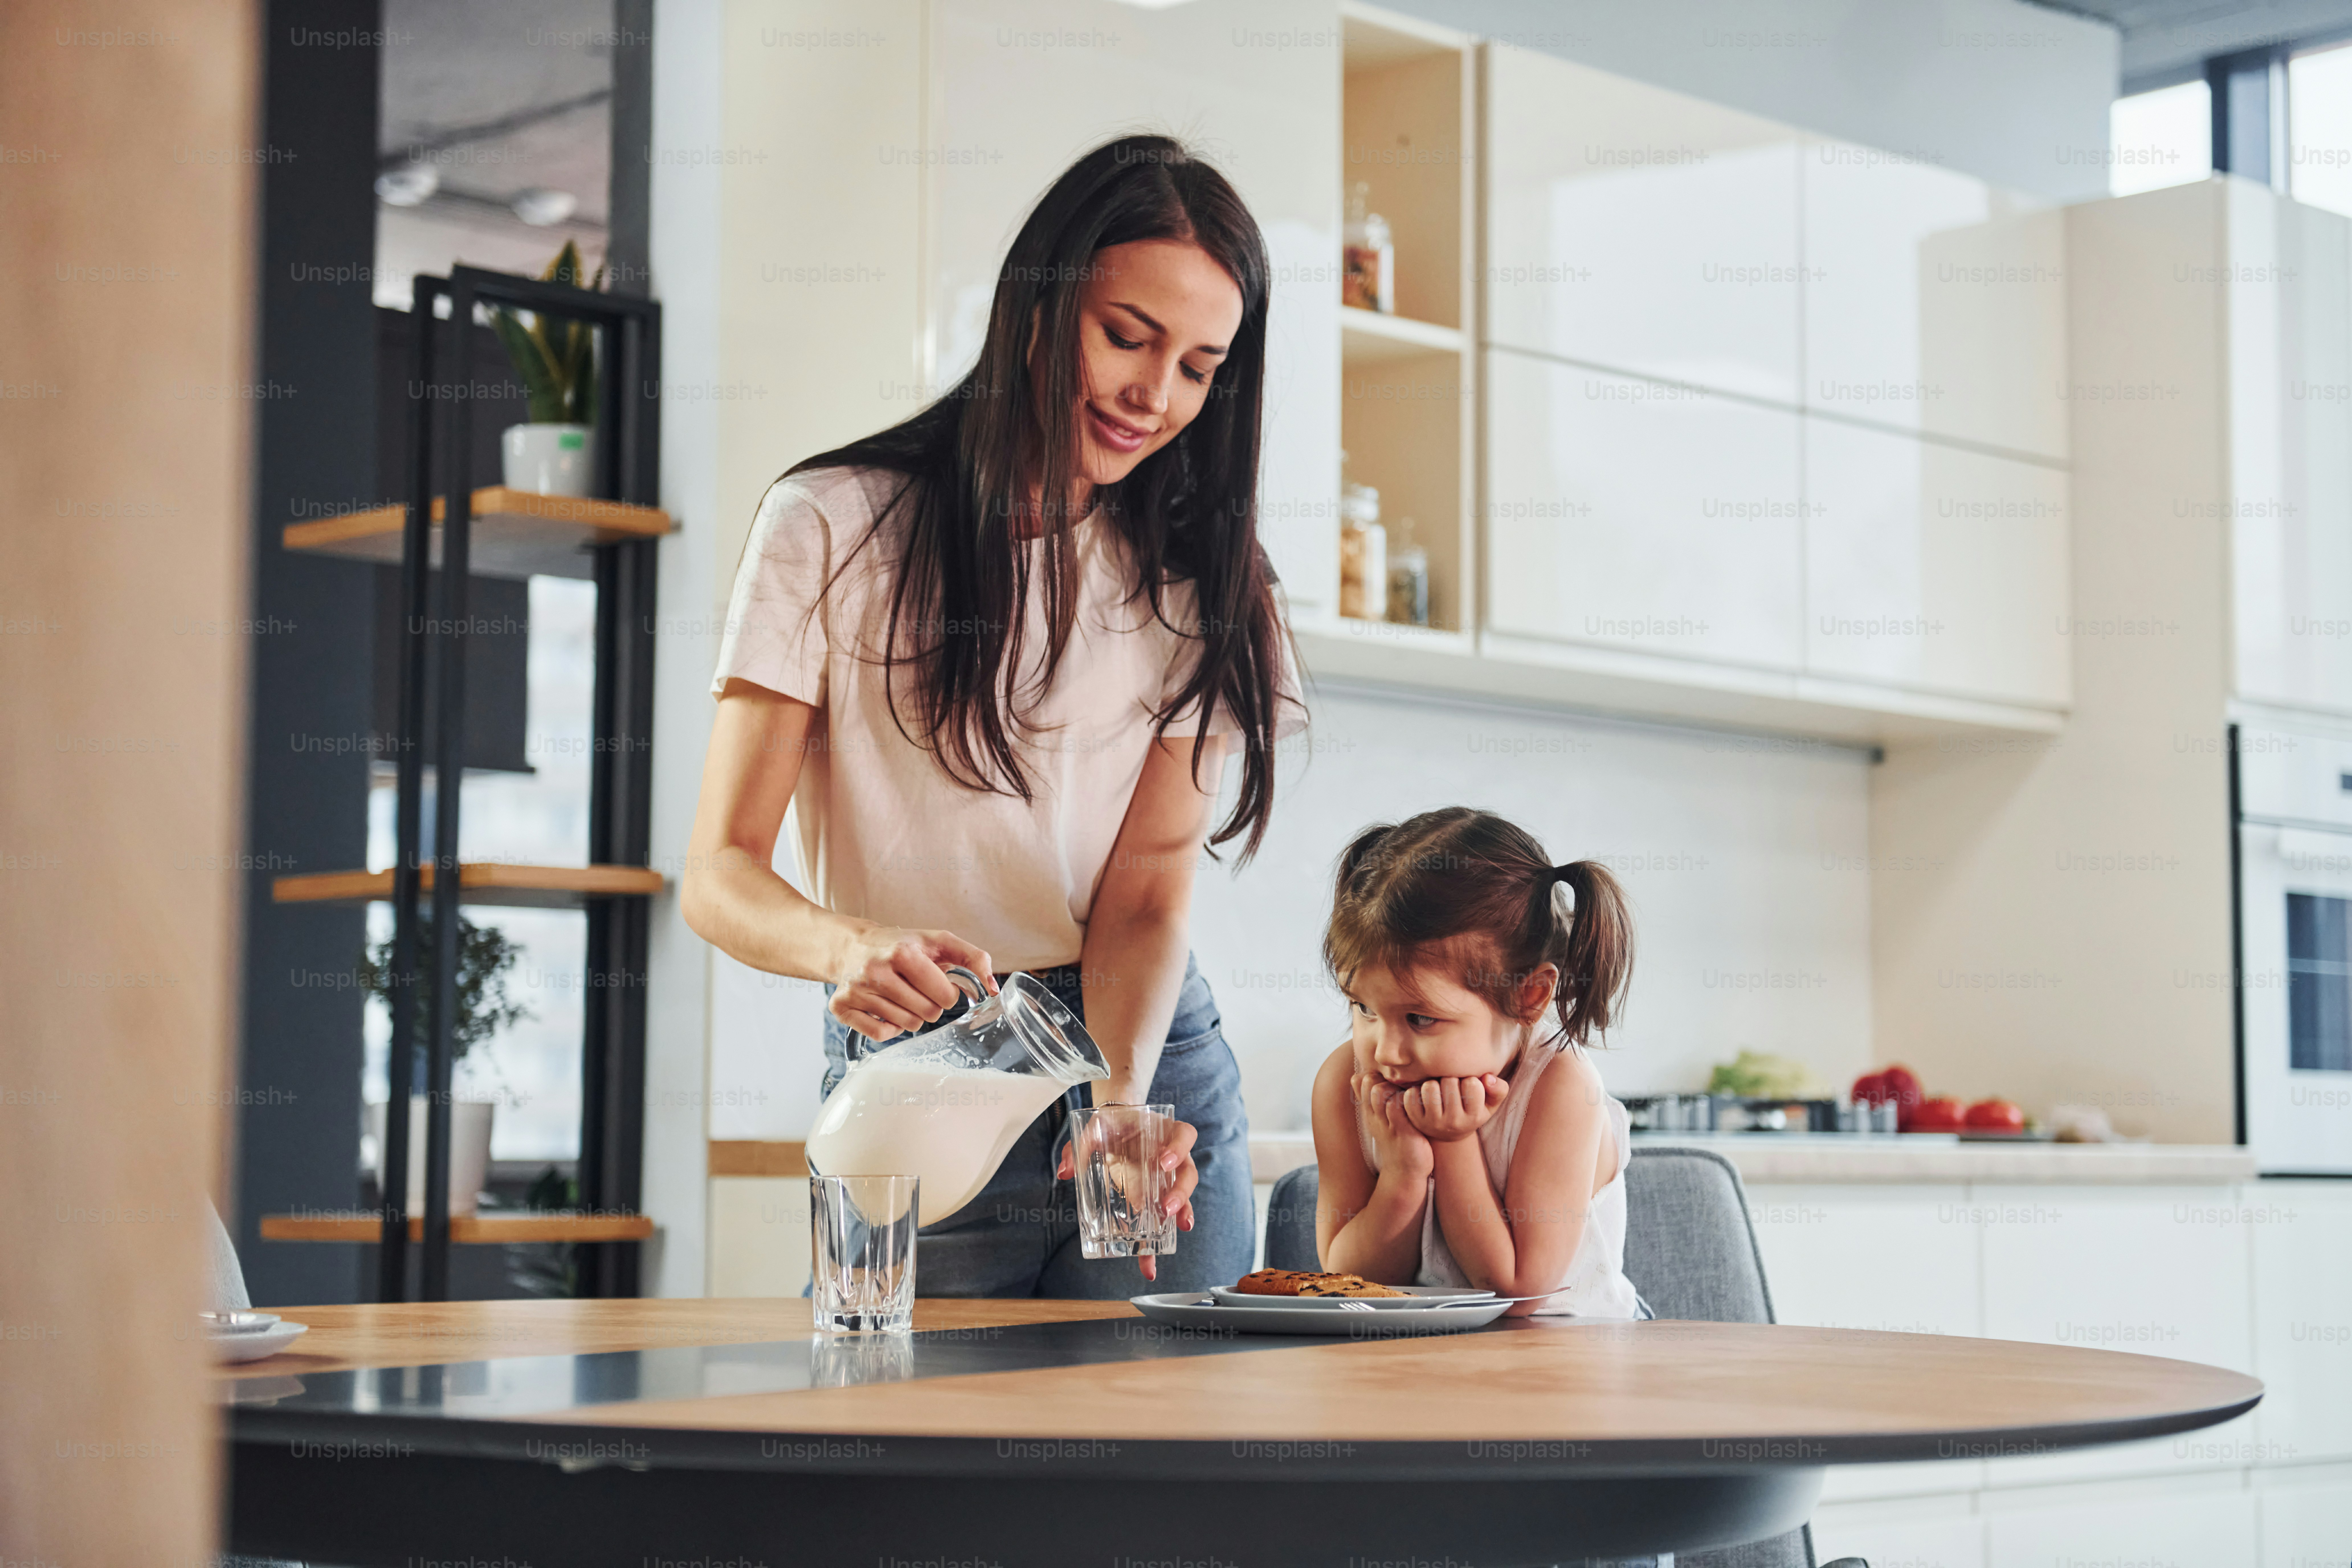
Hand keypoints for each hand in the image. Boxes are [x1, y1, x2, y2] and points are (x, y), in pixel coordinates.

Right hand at [827, 926, 994, 1041]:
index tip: (937, 983)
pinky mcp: (841, 1007)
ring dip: (912, 1016)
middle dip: (930, 1005)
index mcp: (903, 952)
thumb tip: (994, 988)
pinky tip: (886, 1008)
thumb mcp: (939, 941)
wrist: (853, 946)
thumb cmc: (902, 945)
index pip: (945, 995)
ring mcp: (856, 990)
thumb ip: (973, 958)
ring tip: (901, 996)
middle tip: (918, 990)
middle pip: (927, 1013)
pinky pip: (881, 1035)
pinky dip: (890, 1028)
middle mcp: (876, 971)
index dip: (947, 993)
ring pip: (906, 1026)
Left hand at [1055, 1115, 1198, 1283]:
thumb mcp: (1094, 1129)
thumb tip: (1064, 1172)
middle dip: (1181, 1193)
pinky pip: (1165, 1218)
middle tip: (1166, 1208)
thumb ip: (1078, 1147)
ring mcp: (1169, 1177)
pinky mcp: (1160, 1196)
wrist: (1118, 1126)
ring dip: (1181, 1214)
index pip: (1184, 1135)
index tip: (1164, 1162)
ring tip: (1178, 1230)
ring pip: (1184, 1196)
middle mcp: (1174, 1155)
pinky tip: (1150, 1261)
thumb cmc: (1111, 1126)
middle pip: (1188, 1172)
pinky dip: (1159, 1241)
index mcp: (1163, 1132)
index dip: (1179, 1149)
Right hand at [1354, 1073, 1433, 1179]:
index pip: (1362, 1080)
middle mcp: (1375, 1115)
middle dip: (1385, 1077)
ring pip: (1380, 1091)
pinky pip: (1397, 1106)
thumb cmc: (1401, 1142)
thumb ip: (1383, 1103)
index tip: (1392, 1082)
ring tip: (1409, 1096)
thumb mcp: (1386, 1121)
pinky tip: (1419, 1106)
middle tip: (1401, 1086)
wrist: (1406, 1173)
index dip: (1377, 1074)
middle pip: (1370, 1082)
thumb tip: (1374, 1080)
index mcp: (1372, 1111)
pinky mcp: (1400, 1131)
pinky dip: (1407, 1100)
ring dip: (1395, 1088)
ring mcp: (1386, 1123)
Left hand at [1393, 1074, 1510, 1143]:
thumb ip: (1499, 1089)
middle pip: (1449, 1081)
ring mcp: (1432, 1123)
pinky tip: (1424, 1096)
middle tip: (1451, 1086)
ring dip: (1433, 1082)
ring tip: (1438, 1089)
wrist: (1449, 1132)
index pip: (1472, 1084)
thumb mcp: (1490, 1104)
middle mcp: (1453, 1122)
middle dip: (1450, 1078)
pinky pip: (1411, 1094)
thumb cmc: (1471, 1110)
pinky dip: (1416, 1089)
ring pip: (1430, 1087)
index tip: (1468, 1086)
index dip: (1469, 1079)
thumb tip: (1487, 1078)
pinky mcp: (1414, 1119)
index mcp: (1474, 1117)